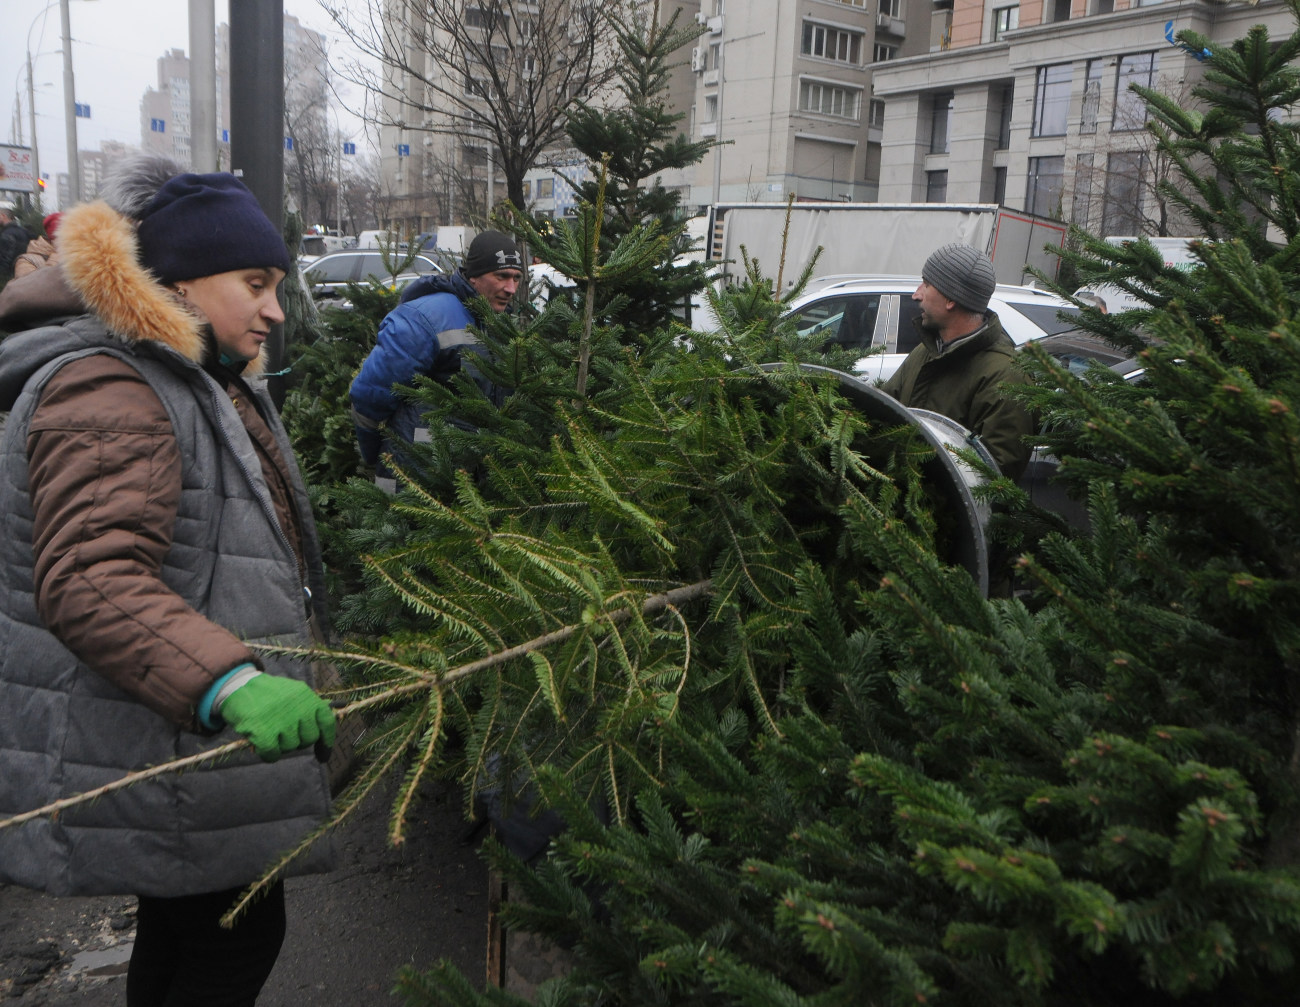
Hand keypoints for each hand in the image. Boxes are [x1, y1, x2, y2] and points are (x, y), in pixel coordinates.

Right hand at [219, 674, 335, 762]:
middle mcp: (298, 709)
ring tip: (270, 732)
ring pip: (291, 747)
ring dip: (281, 746)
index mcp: (307, 697)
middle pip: (309, 738)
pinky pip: (273, 754)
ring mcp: (282, 721)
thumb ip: (308, 710)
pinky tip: (262, 746)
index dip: (326, 741)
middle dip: (298, 741)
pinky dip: (268, 754)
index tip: (323, 755)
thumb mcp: (294, 693)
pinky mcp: (264, 732)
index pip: (326, 723)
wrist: (238, 686)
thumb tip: (322, 736)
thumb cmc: (268, 694)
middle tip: (284, 734)